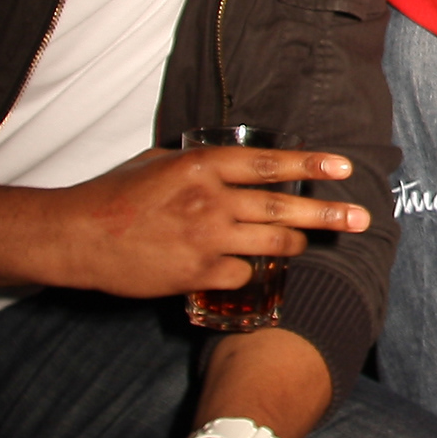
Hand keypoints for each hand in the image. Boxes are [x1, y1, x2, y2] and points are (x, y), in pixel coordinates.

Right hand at [48, 146, 368, 295]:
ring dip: (294, 244)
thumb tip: (228, 165)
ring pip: (272, 243)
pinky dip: (246, 272)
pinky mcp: (197, 273)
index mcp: (201, 166)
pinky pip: (243, 274)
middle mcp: (211, 200)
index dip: (309, 165)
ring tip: (304, 243)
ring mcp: (206, 238)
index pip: (268, 164)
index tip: (342, 167)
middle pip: (283, 207)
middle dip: (328, 215)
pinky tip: (236, 270)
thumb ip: (198, 165)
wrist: (76, 237)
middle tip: (360, 219)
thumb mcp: (157, 163)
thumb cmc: (112, 196)